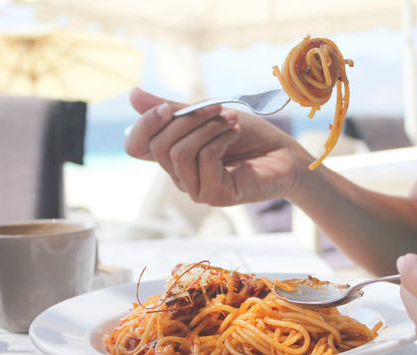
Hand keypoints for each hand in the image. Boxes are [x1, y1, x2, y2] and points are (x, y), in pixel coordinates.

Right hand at [124, 88, 312, 205]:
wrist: (284, 153)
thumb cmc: (248, 135)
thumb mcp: (207, 114)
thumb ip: (174, 109)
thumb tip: (132, 95)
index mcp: (173, 155)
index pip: (136, 146)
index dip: (144, 125)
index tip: (167, 107)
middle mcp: (180, 176)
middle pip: (158, 146)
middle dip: (187, 120)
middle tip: (217, 109)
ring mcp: (196, 189)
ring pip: (178, 153)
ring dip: (207, 129)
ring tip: (230, 121)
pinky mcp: (215, 196)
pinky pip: (203, 160)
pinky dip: (219, 140)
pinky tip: (235, 134)